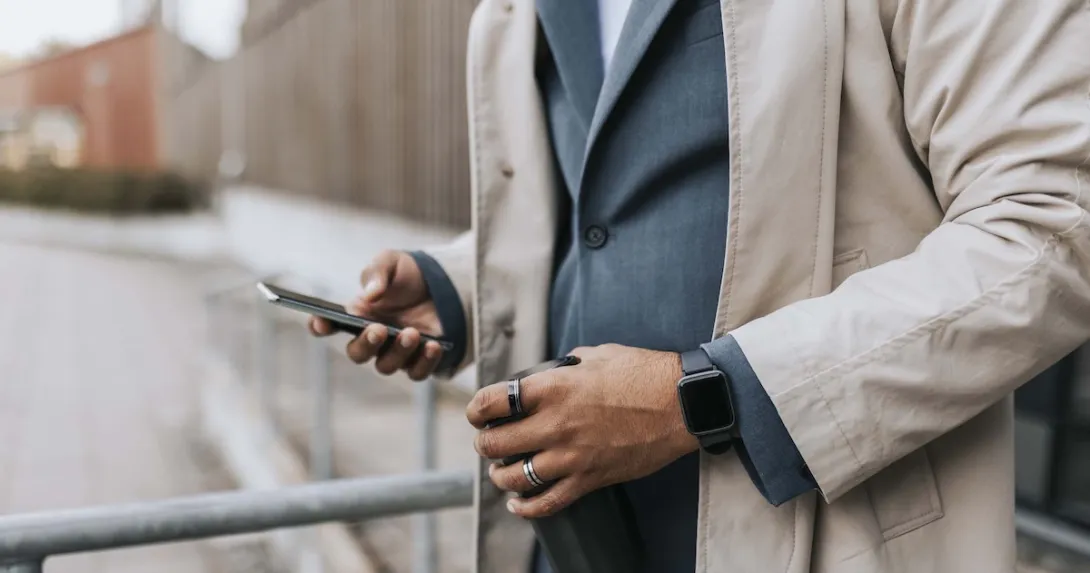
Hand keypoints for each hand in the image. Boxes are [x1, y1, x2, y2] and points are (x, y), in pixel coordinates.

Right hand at [309, 250, 443, 380]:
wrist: (443, 284)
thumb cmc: (407, 275)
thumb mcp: (392, 263)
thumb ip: (378, 272)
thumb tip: (371, 294)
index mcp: (357, 314)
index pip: (328, 326)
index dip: (320, 326)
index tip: (321, 322)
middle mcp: (372, 337)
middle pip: (358, 354)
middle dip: (365, 344)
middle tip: (377, 329)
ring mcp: (395, 351)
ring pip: (386, 366)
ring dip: (397, 352)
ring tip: (411, 333)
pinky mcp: (419, 360)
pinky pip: (417, 372)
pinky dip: (424, 362)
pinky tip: (433, 346)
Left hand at [465, 344, 698, 517]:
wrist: (682, 404)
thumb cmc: (644, 373)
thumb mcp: (598, 355)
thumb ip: (568, 365)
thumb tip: (555, 371)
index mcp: (553, 388)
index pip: (492, 401)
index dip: (476, 408)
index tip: (478, 412)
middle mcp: (555, 424)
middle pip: (494, 443)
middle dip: (484, 443)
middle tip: (488, 440)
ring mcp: (571, 456)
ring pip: (514, 477)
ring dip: (501, 475)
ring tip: (501, 470)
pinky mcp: (590, 478)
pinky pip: (547, 502)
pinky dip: (526, 508)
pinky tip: (517, 504)